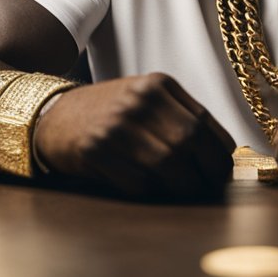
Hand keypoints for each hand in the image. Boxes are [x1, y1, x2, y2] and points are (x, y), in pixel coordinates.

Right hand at [33, 73, 234, 197]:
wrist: (54, 116)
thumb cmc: (109, 114)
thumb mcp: (146, 101)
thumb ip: (179, 118)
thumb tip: (220, 157)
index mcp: (158, 85)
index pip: (204, 122)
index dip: (220, 153)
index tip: (222, 171)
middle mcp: (139, 100)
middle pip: (190, 142)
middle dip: (207, 172)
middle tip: (208, 188)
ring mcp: (117, 123)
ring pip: (168, 165)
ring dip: (180, 186)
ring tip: (181, 191)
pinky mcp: (96, 149)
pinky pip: (138, 181)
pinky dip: (148, 191)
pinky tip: (144, 186)